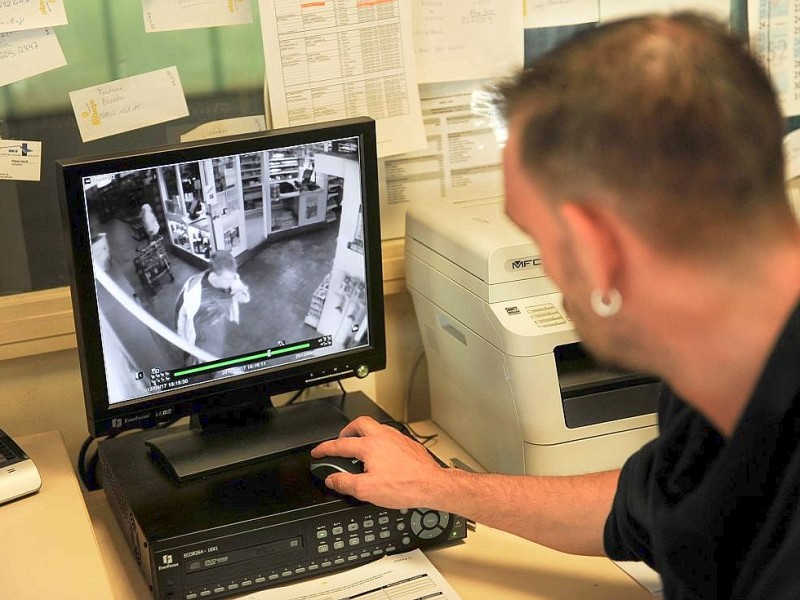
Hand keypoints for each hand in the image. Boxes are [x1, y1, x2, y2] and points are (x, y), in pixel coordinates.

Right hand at [311, 416, 444, 508]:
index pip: (340, 445)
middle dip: (346, 431)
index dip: (325, 449)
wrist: (431, 485)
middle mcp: (383, 437)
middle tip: (341, 441)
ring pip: (376, 427)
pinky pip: (388, 435)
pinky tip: (381, 453)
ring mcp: (397, 438)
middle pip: (359, 423)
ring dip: (364, 433)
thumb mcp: (367, 490)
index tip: (318, 452)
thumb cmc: (404, 486)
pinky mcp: (408, 443)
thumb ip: (345, 483)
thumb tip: (332, 479)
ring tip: (359, 446)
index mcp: (370, 446)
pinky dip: (379, 440)